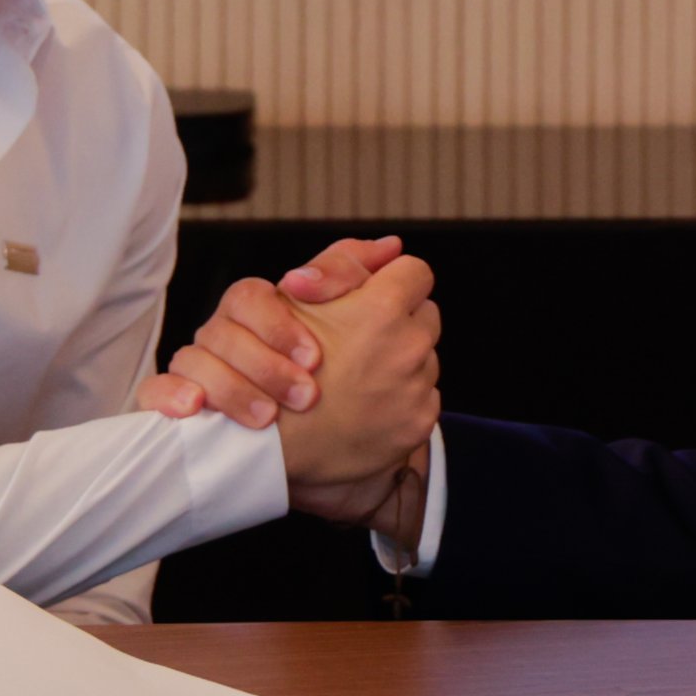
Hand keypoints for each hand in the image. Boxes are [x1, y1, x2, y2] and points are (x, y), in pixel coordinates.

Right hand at [140, 235, 401, 424]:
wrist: (289, 453)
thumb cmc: (319, 375)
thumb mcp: (342, 321)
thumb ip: (356, 276)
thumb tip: (391, 248)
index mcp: (253, 309)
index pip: (248, 296)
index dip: (281, 323)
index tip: (314, 356)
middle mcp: (219, 335)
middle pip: (222, 329)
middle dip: (267, 364)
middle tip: (305, 396)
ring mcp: (193, 370)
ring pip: (191, 359)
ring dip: (233, 389)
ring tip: (268, 419)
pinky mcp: (169, 405)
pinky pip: (153, 391)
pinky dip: (172, 397)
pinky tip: (193, 412)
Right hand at [276, 255, 440, 522]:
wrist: (271, 447)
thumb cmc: (274, 363)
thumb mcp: (294, 299)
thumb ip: (343, 262)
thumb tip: (392, 247)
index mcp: (382, 309)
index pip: (414, 273)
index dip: (391, 281)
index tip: (371, 298)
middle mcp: (410, 347)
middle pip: (424, 315)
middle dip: (398, 322)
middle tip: (360, 340)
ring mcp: (417, 389)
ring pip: (424, 357)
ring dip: (400, 361)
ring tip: (357, 377)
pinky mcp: (418, 424)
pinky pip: (423, 397)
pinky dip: (401, 399)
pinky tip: (366, 407)